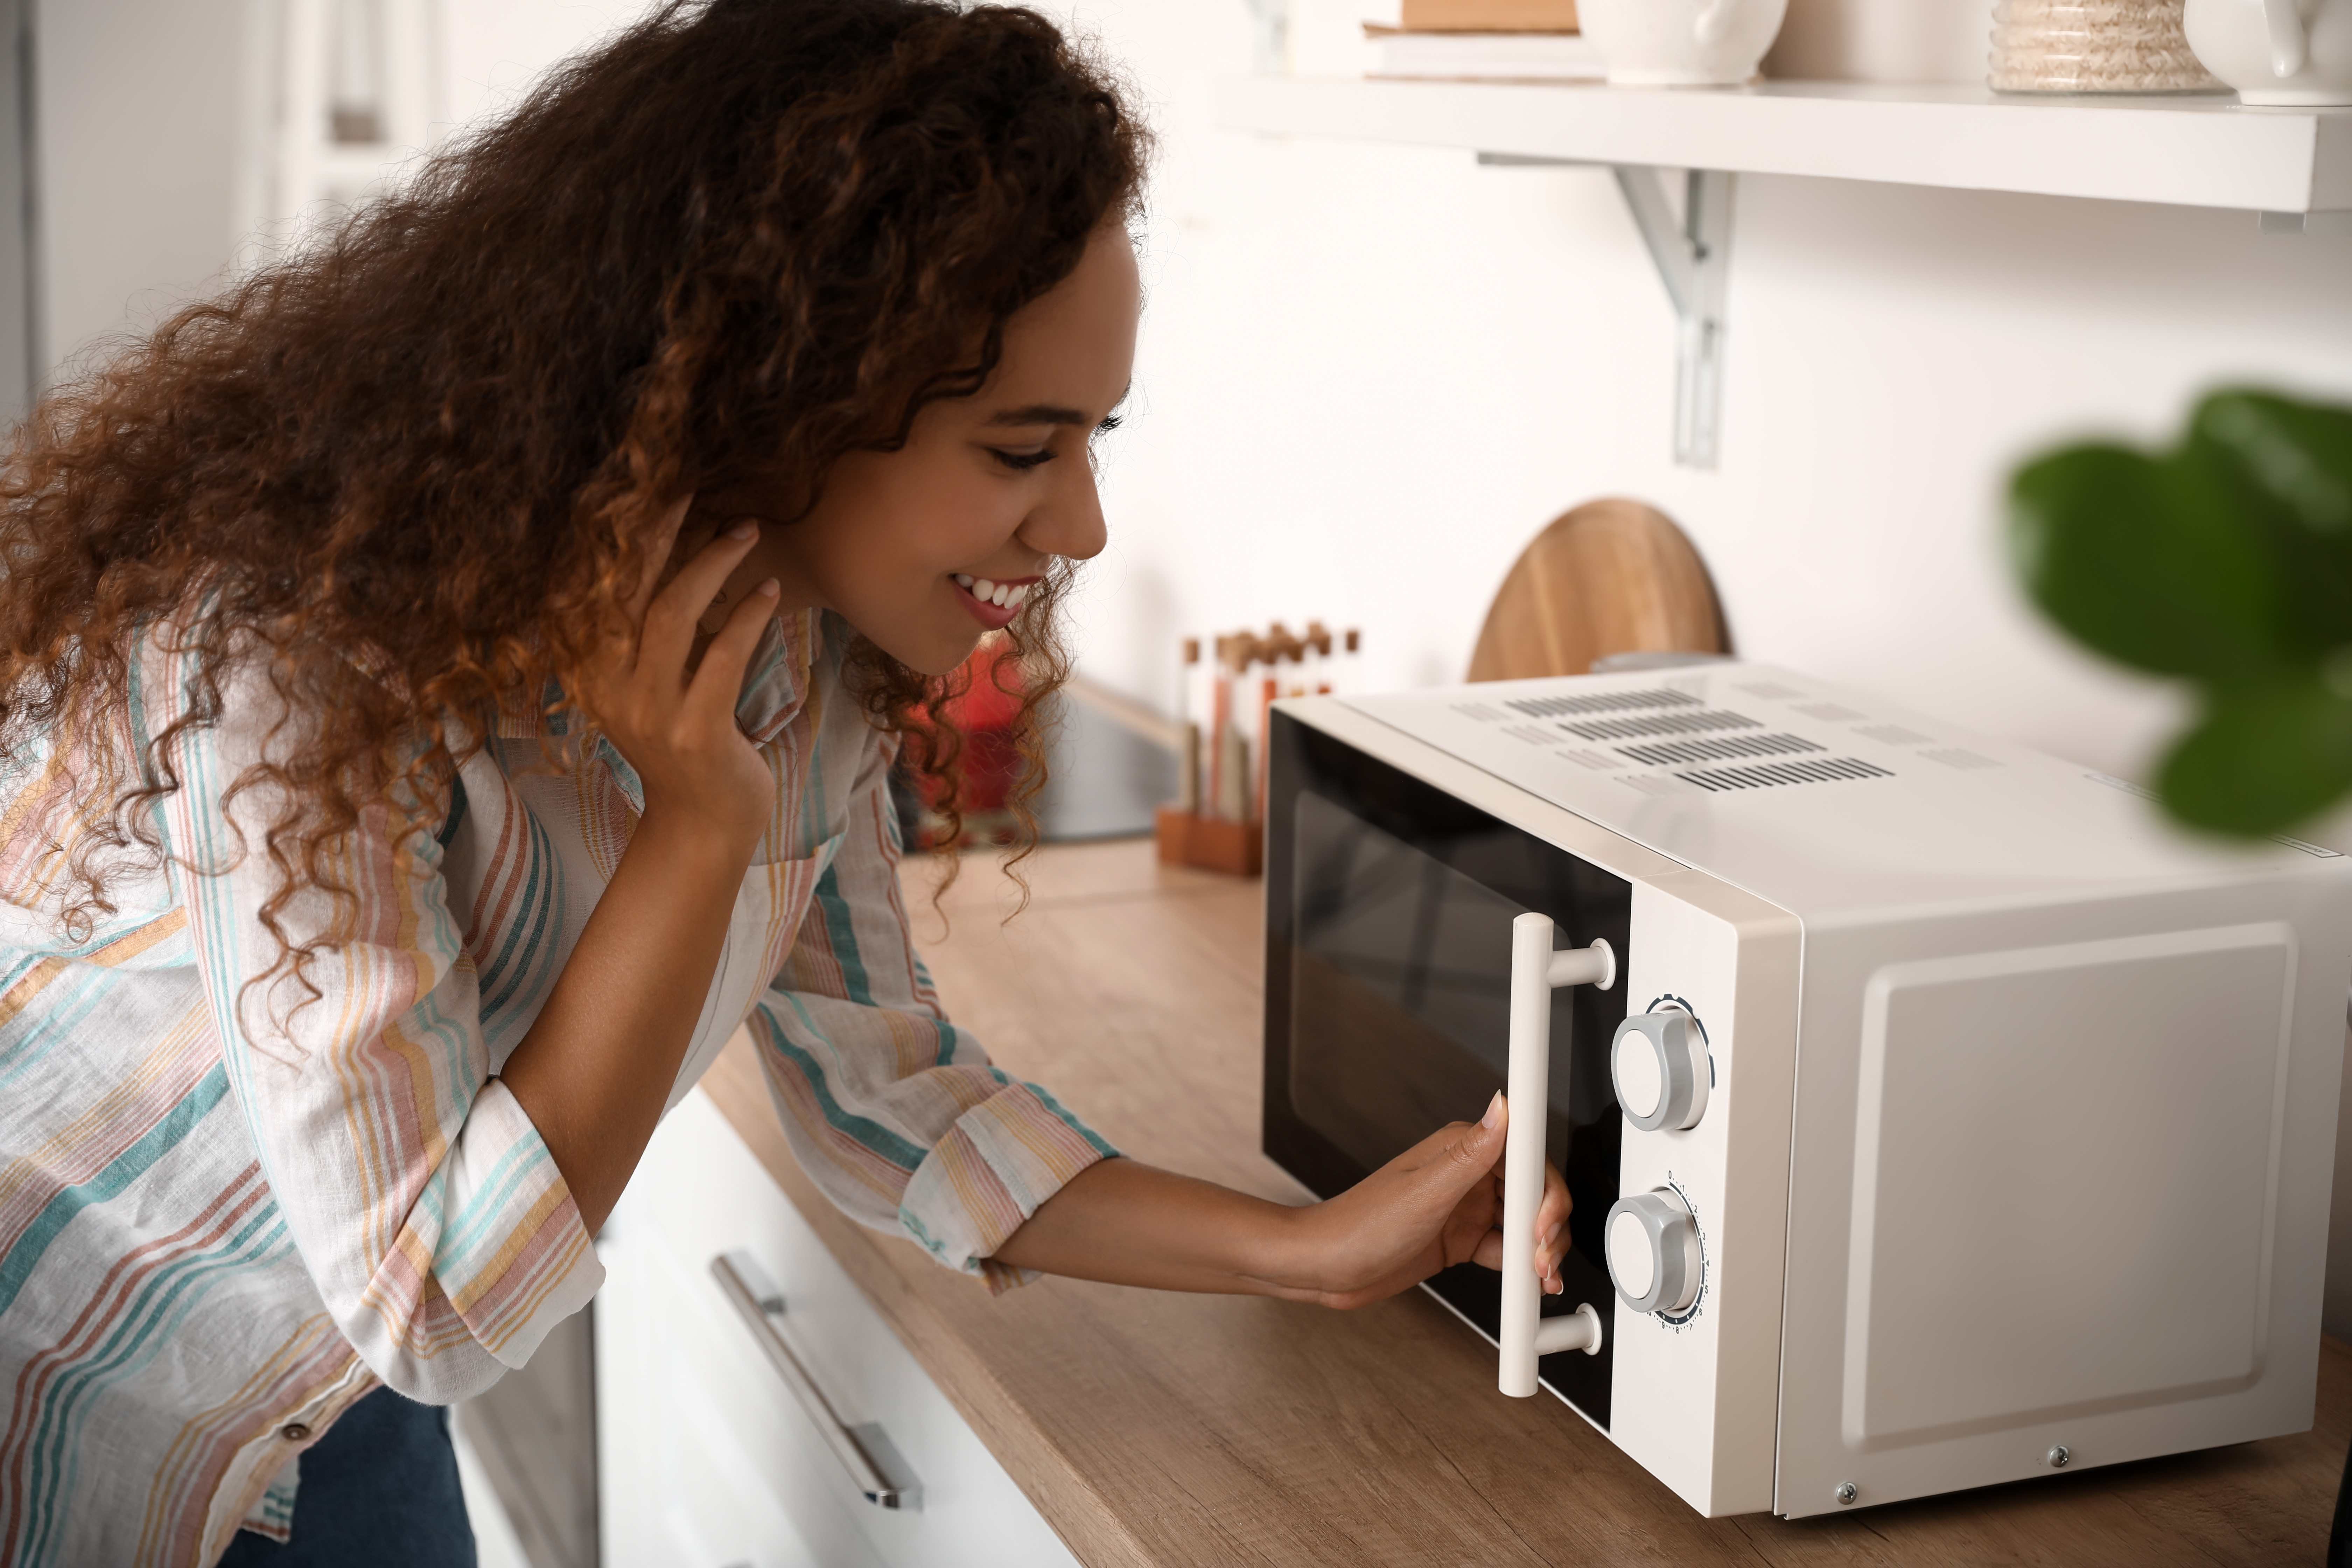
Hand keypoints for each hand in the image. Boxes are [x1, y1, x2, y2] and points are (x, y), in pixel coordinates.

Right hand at [568, 497, 779, 851]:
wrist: (703, 825)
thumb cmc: (686, 744)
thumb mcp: (653, 685)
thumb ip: (651, 633)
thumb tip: (674, 555)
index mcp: (592, 670)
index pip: (599, 586)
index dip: (625, 535)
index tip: (656, 490)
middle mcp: (608, 686)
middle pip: (628, 588)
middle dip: (661, 531)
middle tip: (698, 490)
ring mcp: (649, 711)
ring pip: (672, 612)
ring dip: (713, 563)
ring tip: (748, 531)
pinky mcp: (694, 731)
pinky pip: (720, 656)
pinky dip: (748, 616)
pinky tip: (770, 591)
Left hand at [1267, 1093, 1570, 1310]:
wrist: (1325, 1268)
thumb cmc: (1359, 1224)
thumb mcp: (1423, 1191)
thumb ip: (1471, 1153)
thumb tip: (1503, 1105)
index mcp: (1460, 1149)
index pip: (1525, 1158)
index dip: (1545, 1190)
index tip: (1544, 1220)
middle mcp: (1466, 1175)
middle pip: (1532, 1192)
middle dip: (1548, 1225)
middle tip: (1541, 1256)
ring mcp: (1464, 1209)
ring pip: (1524, 1223)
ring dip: (1540, 1249)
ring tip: (1540, 1275)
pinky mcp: (1461, 1240)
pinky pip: (1506, 1250)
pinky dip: (1522, 1267)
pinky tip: (1526, 1282)